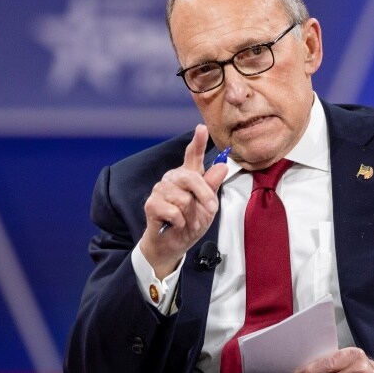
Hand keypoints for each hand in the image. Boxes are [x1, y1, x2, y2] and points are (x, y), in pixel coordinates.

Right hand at [139, 124, 227, 278]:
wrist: (174, 245)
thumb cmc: (191, 223)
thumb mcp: (208, 207)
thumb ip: (212, 187)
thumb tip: (222, 166)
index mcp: (189, 176)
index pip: (193, 155)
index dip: (197, 141)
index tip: (201, 127)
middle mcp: (173, 178)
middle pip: (192, 178)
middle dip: (205, 197)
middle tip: (210, 210)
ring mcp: (160, 189)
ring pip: (184, 198)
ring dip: (192, 216)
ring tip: (188, 222)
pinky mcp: (151, 204)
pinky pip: (173, 211)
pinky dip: (180, 222)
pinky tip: (175, 224)